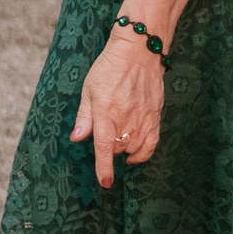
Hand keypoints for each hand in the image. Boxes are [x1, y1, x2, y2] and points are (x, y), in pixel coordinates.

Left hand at [70, 34, 165, 187]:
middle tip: (105, 138)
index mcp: (106, 111)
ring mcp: (143, 116)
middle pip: (118, 148)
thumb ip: (84, 116)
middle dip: (110, 149)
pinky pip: (153, 142)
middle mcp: (126, 117)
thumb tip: (77, 138)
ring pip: (135, 147)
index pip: (104, 146)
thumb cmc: (109, 68)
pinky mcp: (156, 114)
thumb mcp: (88, 90)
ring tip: (119, 144)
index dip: (104, 167)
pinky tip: (136, 154)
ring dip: (125, 151)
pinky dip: (144, 152)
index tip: (105, 182)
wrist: (138, 51)